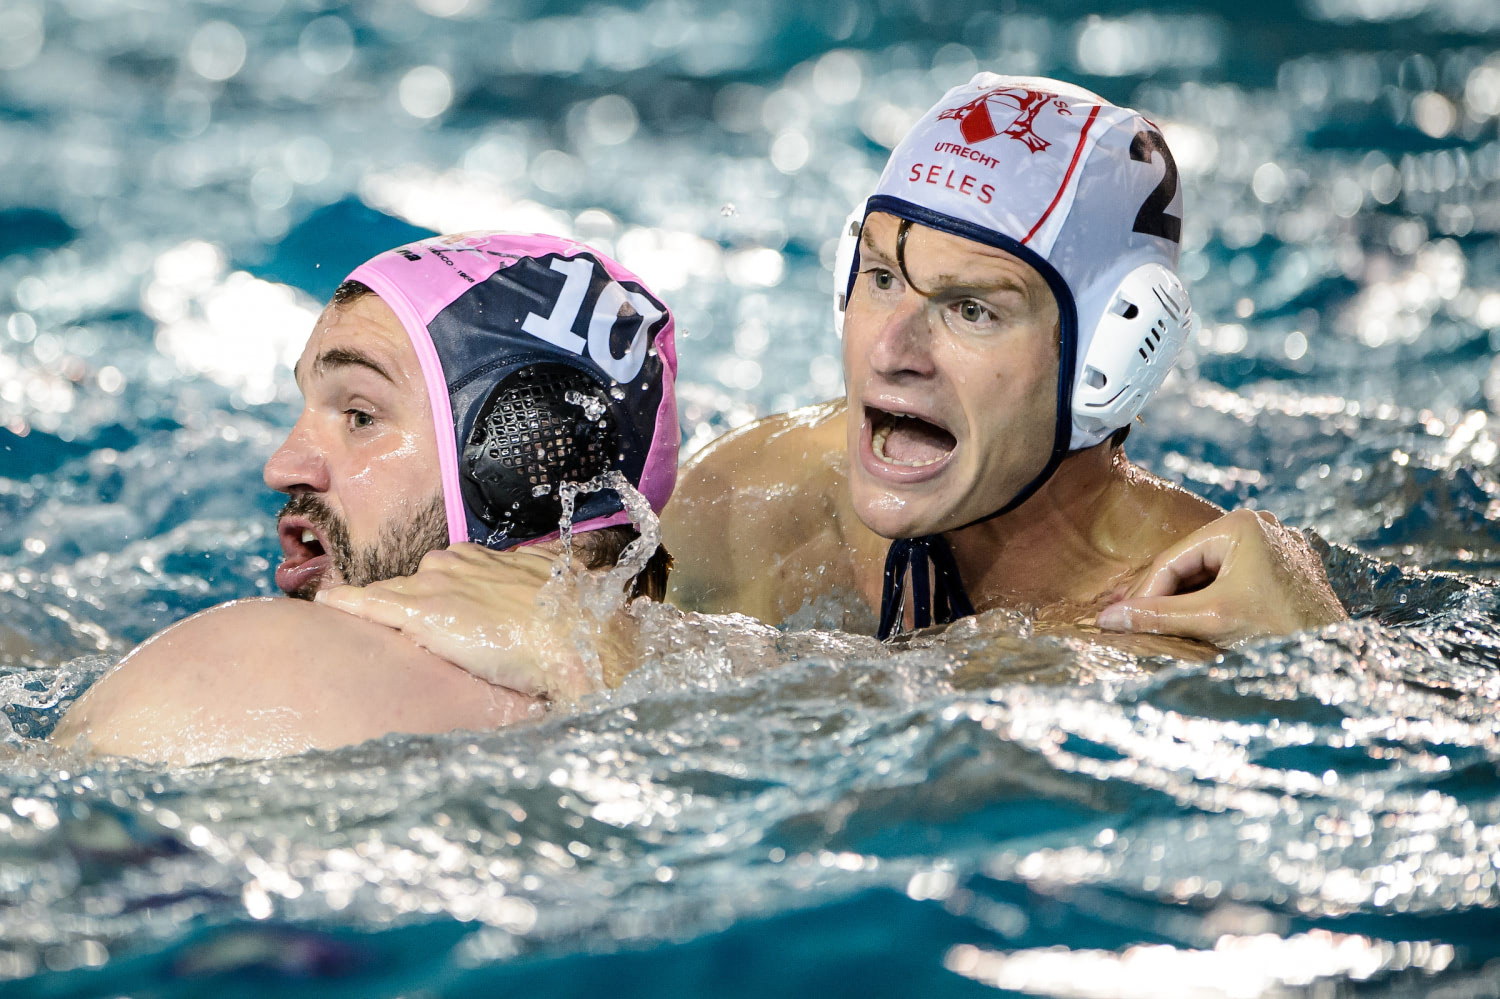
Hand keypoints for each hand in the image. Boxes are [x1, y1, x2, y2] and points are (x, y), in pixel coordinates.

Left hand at [316, 544, 611, 700]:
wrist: (572, 637)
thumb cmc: (570, 621)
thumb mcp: (551, 595)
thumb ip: (532, 596)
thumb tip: (546, 609)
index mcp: (480, 561)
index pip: (441, 576)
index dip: (434, 596)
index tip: (433, 612)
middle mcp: (451, 565)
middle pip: (412, 584)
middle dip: (405, 605)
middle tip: (400, 630)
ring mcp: (432, 588)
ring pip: (387, 595)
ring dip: (371, 608)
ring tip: (342, 618)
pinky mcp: (420, 614)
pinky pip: (369, 605)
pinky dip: (345, 604)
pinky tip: (325, 604)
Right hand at [1095, 509, 1348, 646]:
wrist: (1339, 657)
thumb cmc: (1280, 632)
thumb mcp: (1210, 620)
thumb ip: (1156, 615)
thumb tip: (1107, 618)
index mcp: (1240, 524)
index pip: (1174, 559)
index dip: (1144, 593)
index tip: (1119, 619)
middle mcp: (1262, 523)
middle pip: (1194, 563)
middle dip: (1167, 594)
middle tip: (1137, 623)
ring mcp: (1280, 543)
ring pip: (1215, 571)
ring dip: (1191, 598)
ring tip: (1168, 625)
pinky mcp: (1291, 566)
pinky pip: (1240, 577)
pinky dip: (1219, 597)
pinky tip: (1205, 621)